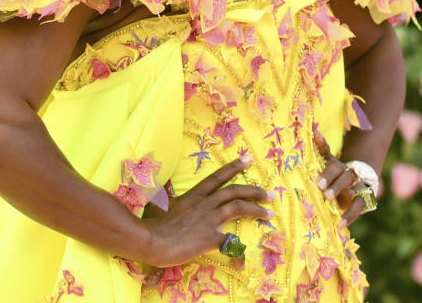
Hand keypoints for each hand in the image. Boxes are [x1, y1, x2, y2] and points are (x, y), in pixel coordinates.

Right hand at [140, 155, 273, 267]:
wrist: (152, 240)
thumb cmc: (153, 223)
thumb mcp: (162, 205)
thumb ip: (169, 199)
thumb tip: (165, 194)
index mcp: (194, 195)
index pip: (218, 177)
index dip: (234, 167)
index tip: (248, 159)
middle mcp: (205, 203)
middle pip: (235, 190)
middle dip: (254, 190)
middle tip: (270, 193)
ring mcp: (209, 219)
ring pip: (238, 207)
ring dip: (256, 209)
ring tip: (269, 214)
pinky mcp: (210, 237)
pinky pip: (229, 244)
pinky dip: (238, 254)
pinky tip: (242, 263)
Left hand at [313, 129, 369, 225]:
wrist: (358, 178)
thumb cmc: (336, 170)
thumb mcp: (329, 159)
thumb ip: (321, 147)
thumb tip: (314, 130)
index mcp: (340, 166)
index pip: (335, 167)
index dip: (329, 174)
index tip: (319, 184)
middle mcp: (351, 175)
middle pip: (346, 178)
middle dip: (335, 185)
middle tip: (324, 192)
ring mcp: (358, 188)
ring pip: (354, 192)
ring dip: (345, 200)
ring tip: (334, 207)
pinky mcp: (363, 200)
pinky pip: (359, 207)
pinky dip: (350, 216)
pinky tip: (340, 225)